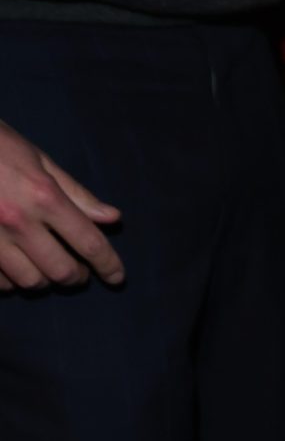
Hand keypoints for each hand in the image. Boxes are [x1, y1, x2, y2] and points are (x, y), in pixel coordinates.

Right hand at [0, 119, 123, 291]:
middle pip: (61, 271)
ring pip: (30, 281)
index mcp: (43, 195)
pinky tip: (14, 267)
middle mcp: (19, 221)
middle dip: (76, 276)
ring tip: (45, 268)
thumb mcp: (37, 159)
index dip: (109, 265)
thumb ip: (76, 193)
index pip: (89, 243)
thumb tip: (112, 219)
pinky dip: (12, 280)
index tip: (117, 277)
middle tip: (78, 272)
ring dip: (44, 280)